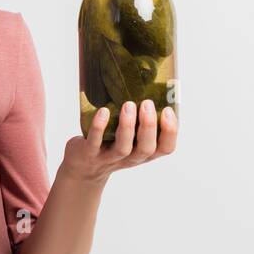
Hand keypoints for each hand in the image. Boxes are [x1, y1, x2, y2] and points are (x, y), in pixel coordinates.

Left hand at [60, 99, 177, 184]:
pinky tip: (103, 112)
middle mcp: (130, 158)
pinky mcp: (89, 154)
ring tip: (128, 105)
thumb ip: (139, 121)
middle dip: (149, 126)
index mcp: (143, 153)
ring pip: (123, 147)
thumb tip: (149, 85)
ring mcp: (109, 158)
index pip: (165, 148)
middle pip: (146, 149)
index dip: (170, 132)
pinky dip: (99, 127)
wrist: (83, 168)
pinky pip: (95, 142)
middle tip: (147, 104)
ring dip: (127, 126)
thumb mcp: (129, 137)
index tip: (168, 111)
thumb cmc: (110, 145)